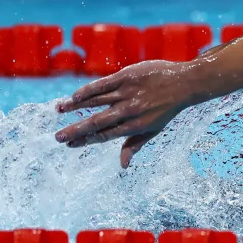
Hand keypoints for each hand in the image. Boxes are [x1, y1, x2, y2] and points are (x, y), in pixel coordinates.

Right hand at [55, 60, 197, 167]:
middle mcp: (130, 110)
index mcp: (136, 126)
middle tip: (58, 137)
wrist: (184, 83)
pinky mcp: (126, 76)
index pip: (106, 135)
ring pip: (96, 101)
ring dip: (75, 106)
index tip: (70, 144)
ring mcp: (127, 92)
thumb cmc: (166, 109)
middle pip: (98, 122)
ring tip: (58, 110)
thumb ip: (134, 145)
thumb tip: (123, 166)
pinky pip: (102, 84)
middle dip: (76, 131)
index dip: (86, 141)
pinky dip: (86, 91)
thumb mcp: (154, 129)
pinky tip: (73, 96)